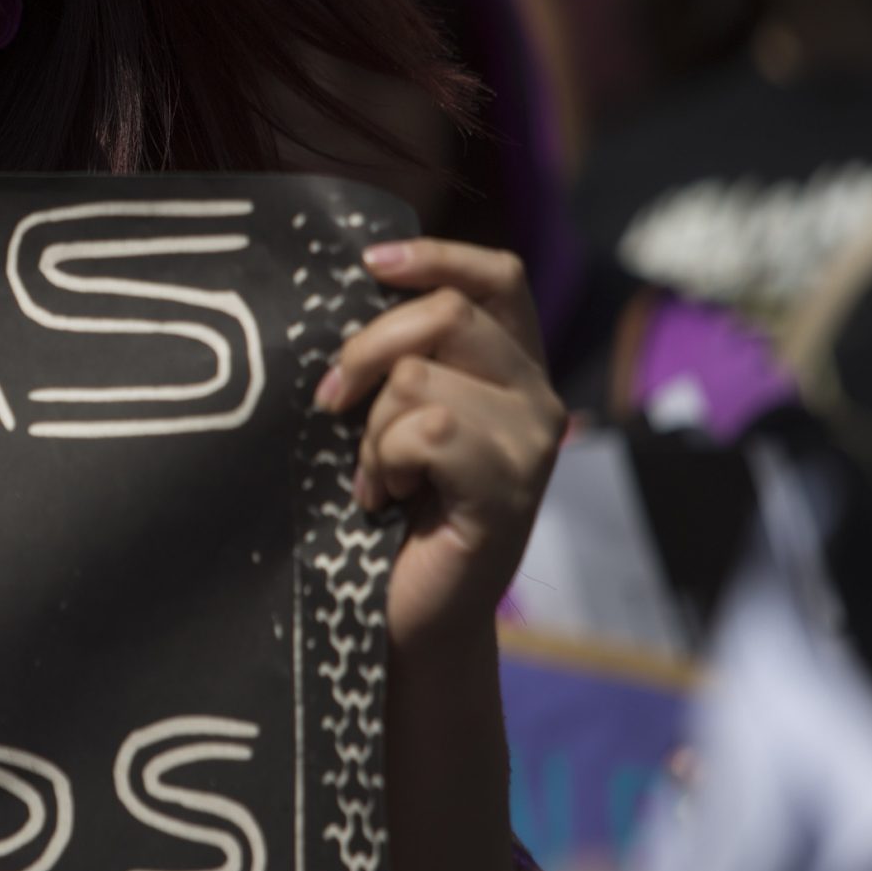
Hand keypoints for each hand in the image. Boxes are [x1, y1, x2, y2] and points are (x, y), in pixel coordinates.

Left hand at [314, 239, 564, 647]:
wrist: (406, 613)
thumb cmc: (387, 508)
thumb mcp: (391, 412)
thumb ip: (399, 354)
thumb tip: (353, 283)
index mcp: (511, 367)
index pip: (497, 275)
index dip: (436, 257)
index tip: (371, 264)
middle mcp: (537, 396)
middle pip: (445, 313)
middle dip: (365, 353)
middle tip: (333, 405)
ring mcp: (533, 443)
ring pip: (420, 377)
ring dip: (370, 431)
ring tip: (377, 476)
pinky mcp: (511, 489)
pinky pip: (428, 431)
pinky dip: (385, 463)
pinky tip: (388, 498)